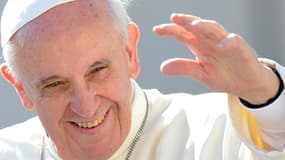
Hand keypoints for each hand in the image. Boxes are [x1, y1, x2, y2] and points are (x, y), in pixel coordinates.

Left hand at [153, 13, 278, 103]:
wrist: (247, 85)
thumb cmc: (225, 76)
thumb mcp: (201, 74)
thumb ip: (184, 68)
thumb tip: (162, 68)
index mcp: (200, 46)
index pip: (183, 35)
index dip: (171, 30)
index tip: (156, 29)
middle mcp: (212, 41)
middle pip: (197, 27)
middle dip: (185, 21)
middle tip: (174, 18)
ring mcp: (226, 43)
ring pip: (215, 30)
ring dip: (204, 26)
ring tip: (192, 25)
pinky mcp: (241, 49)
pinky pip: (235, 42)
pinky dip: (228, 42)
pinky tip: (221, 45)